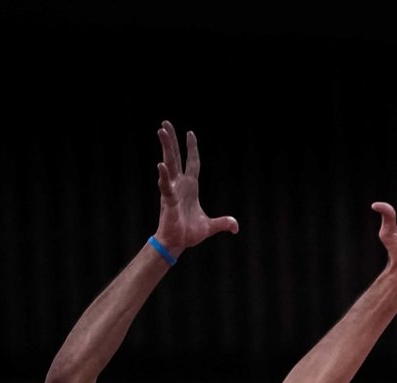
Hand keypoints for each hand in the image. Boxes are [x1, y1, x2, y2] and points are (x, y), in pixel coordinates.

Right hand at [153, 121, 239, 255]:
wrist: (178, 244)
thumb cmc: (190, 233)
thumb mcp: (211, 226)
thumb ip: (223, 223)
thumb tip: (235, 227)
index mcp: (190, 187)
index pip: (192, 163)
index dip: (192, 148)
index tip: (189, 132)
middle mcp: (180, 185)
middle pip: (176, 157)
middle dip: (171, 140)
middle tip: (165, 123)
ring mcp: (173, 191)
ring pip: (169, 165)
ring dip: (166, 148)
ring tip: (161, 132)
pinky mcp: (168, 201)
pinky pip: (165, 187)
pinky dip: (164, 176)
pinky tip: (161, 165)